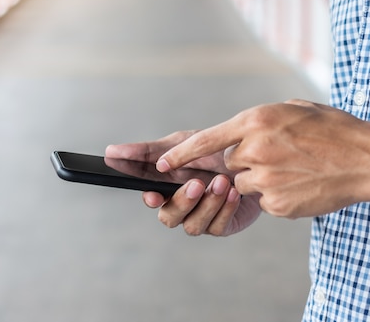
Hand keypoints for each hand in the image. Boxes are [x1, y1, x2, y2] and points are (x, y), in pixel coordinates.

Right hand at [106, 131, 262, 235]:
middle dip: (182, 202)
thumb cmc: (216, 150)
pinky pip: (216, 226)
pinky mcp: (222, 225)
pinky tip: (234, 192)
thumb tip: (111, 151)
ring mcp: (201, 217)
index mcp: (167, 185)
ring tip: (222, 182)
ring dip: (207, 205)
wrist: (257, 157)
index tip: (153, 193)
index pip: (149, 196)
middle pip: (168, 217)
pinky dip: (225, 208)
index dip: (148, 198)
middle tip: (198, 184)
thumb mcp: (182, 142)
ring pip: (191, 226)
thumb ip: (148, 150)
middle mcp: (182, 204)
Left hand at [155, 100, 369, 218]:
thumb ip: (262, 120)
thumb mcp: (294, 109)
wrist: (367, 160)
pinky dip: (277, 194)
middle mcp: (254, 150)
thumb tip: (245, 132)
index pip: (206, 140)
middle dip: (246, 161)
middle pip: (229, 163)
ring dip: (261, 179)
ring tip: (293, 169)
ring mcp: (264, 179)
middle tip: (277, 155)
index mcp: (255, 121)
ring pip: (245, 184)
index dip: (181, 154)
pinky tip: (301, 184)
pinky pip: (264, 200)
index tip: (161, 165)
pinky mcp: (275, 204)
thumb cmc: (334, 129)